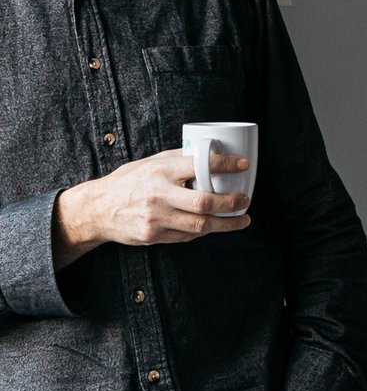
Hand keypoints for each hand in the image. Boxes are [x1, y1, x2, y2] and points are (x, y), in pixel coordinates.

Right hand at [53, 149, 251, 269]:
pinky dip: (204, 231)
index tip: (243, 165)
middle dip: (231, 203)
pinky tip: (214, 226)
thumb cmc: (127, 182)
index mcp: (159, 171)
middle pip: (204, 202)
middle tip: (245, 200)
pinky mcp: (154, 236)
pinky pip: (187, 236)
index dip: (225, 165)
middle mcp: (158, 195)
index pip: (199, 165)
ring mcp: (156, 218)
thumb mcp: (149, 163)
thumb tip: (209, 154)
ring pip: (200, 225)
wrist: (97, 209)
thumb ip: (177, 160)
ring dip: (226, 224)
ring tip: (242, 219)